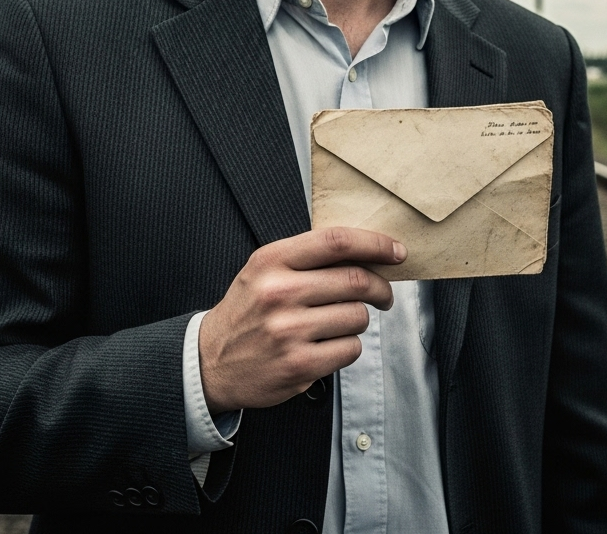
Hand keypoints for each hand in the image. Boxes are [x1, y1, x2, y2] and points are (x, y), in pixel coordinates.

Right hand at [198, 227, 405, 412]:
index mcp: (272, 260)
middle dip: (380, 288)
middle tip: (383, 294)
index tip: (397, 250)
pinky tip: (327, 345)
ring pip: (358, 317)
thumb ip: (308, 257)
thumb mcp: (265, 270)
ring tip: (337, 323)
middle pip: (356, 280)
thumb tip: (368, 252)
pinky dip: (348, 346)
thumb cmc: (248, 310)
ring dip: (358, 320)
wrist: (210, 361)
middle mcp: (279, 292)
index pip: (336, 242)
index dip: (375, 243)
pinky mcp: (298, 365)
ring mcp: (289, 331)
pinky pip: (351, 349)